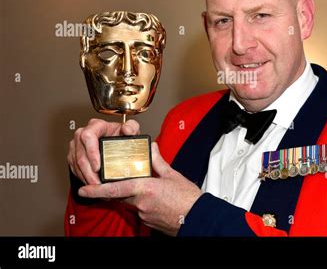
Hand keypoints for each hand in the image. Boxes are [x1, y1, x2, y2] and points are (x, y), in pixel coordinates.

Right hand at [67, 118, 139, 184]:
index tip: (98, 167)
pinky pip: (74, 168)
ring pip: (76, 163)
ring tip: (96, 186)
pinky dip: (82, 177)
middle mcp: (82, 133)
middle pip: (80, 154)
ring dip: (85, 177)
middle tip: (98, 183)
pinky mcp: (73, 155)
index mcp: (96, 125)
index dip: (91, 153)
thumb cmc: (122, 134)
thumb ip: (132, 127)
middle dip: (88, 171)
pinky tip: (91, 184)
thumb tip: (127, 130)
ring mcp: (76, 145)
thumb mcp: (131, 128)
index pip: (88, 137)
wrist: (116, 140)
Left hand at [78, 142, 202, 235]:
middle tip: (112, 182)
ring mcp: (144, 214)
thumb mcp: (173, 175)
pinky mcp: (148, 221)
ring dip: (132, 195)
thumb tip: (151, 149)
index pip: (115, 189)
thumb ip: (158, 161)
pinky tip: (153, 198)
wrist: (198, 217)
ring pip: (130, 202)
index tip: (84, 188)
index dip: (97, 189)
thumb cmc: (188, 198)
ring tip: (145, 189)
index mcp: (145, 189)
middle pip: (120, 195)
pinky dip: (141, 202)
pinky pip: (139, 209)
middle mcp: (141, 203)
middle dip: (115, 189)